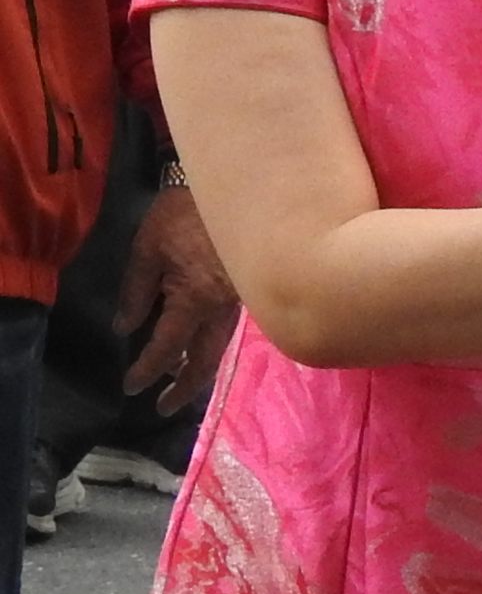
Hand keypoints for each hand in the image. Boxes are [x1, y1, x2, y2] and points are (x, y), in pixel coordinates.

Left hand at [118, 184, 239, 415]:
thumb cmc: (185, 212)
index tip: (131, 387)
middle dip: (184, 387)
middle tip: (163, 408)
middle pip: (204, 359)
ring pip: (220, 347)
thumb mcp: (148, 247)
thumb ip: (136, 289)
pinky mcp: (245, 290)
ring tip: (180, 385)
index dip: (147, 369)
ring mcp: (238, 300)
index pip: (167, 345)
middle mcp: (220, 307)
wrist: (237, 186)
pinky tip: (201, 349)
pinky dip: (212, 348)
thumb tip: (125, 327)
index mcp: (193, 297)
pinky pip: (227, 330)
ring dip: (200, 370)